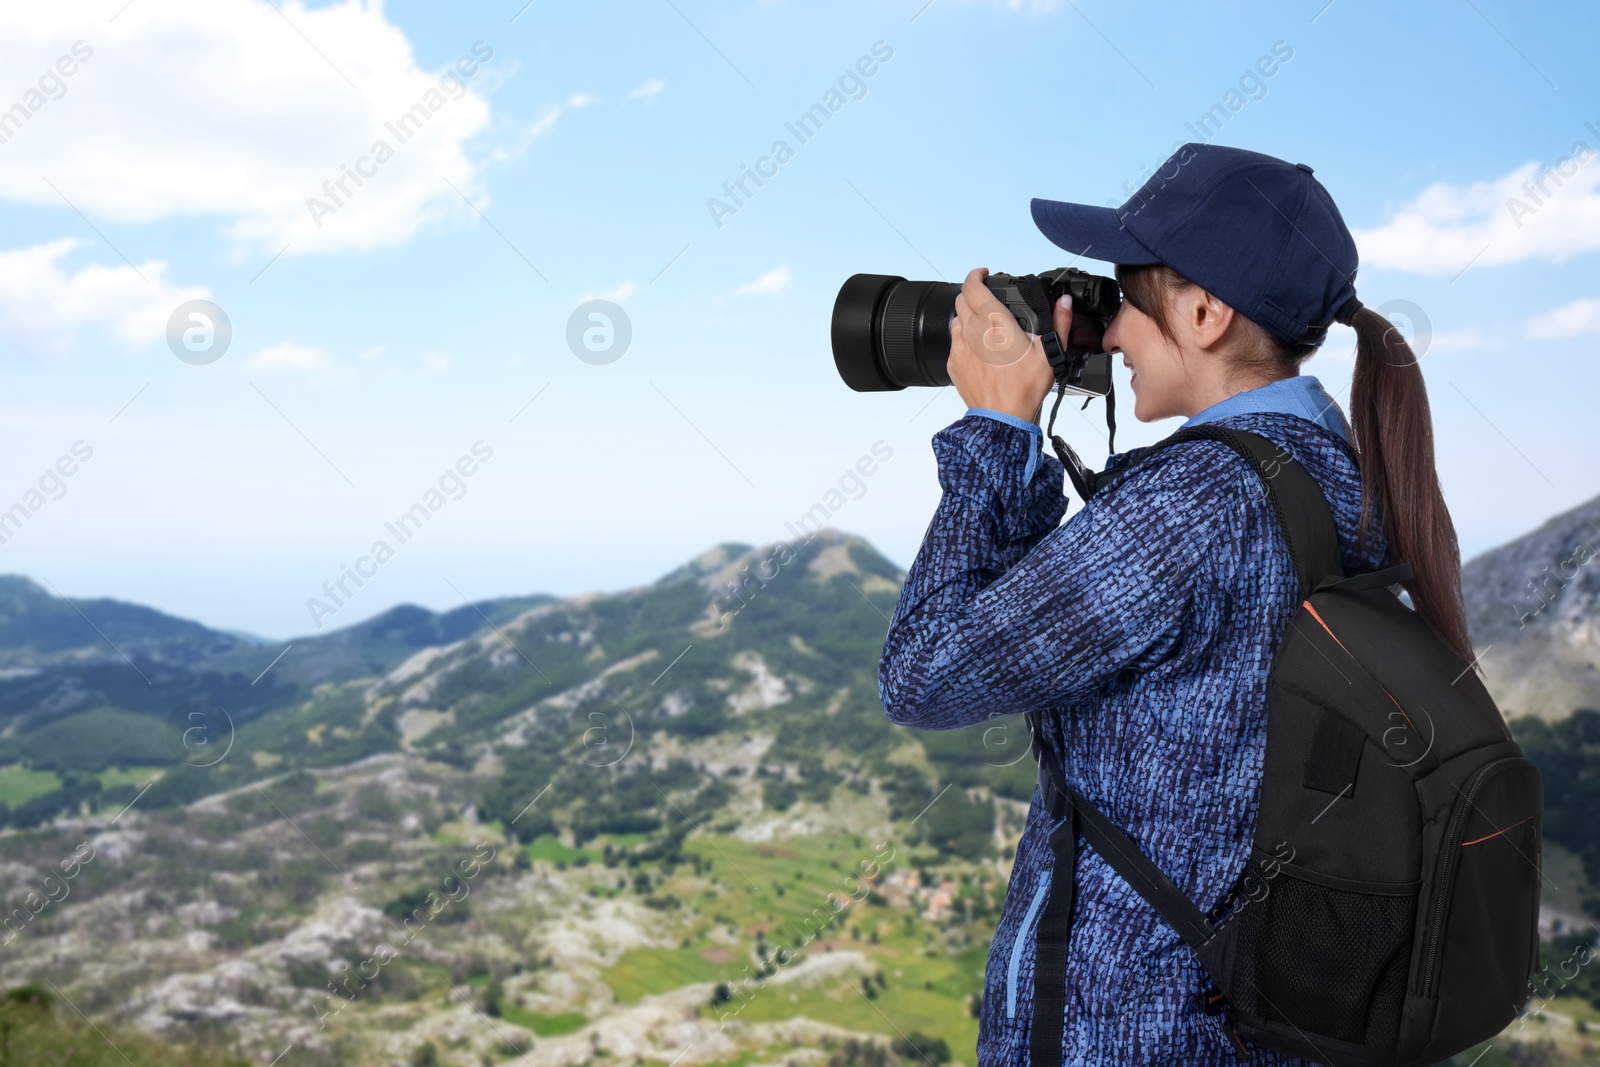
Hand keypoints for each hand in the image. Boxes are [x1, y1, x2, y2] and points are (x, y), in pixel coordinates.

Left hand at [948, 267, 1068, 424]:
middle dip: (973, 295)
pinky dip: (964, 339)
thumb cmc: (1024, 388)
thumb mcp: (1049, 353)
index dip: (975, 275)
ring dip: (967, 317)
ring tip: (985, 327)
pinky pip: (954, 342)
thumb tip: (1065, 303)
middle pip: (961, 300)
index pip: (973, 287)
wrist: (1003, 419)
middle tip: (987, 300)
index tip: (983, 274)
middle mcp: (971, 332)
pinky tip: (980, 350)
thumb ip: (1058, 323)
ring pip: (956, 320)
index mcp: (994, 323)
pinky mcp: (953, 364)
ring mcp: (959, 348)